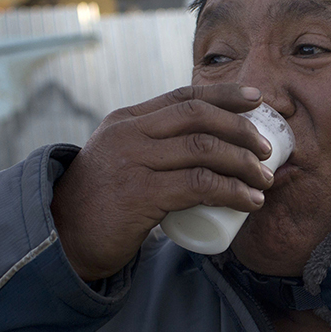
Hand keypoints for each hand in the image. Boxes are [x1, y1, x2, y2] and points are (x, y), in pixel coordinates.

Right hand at [51, 84, 274, 281]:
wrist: (63, 238)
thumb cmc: (100, 204)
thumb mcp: (119, 160)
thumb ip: (147, 148)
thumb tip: (201, 147)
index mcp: (126, 121)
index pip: (183, 97)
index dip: (224, 94)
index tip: (257, 99)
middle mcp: (129, 134)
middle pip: (198, 116)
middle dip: (241, 129)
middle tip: (267, 150)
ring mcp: (133, 162)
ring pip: (204, 149)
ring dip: (243, 163)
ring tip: (264, 180)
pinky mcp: (140, 194)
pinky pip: (199, 185)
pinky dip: (231, 191)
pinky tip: (249, 201)